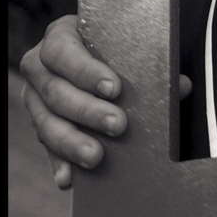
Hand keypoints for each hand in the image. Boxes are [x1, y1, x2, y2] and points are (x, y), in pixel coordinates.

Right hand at [18, 14, 191, 188]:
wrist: (97, 52)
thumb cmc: (114, 45)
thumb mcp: (129, 44)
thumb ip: (152, 62)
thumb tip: (181, 86)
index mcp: (60, 37)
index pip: (63, 52)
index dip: (85, 71)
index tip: (115, 88)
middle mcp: (40, 68)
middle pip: (55, 91)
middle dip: (87, 111)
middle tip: (118, 125)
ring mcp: (36, 99)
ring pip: (45, 122)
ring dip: (71, 142)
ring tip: (95, 156)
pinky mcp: (41, 125)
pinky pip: (46, 147)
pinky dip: (58, 163)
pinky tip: (69, 178)